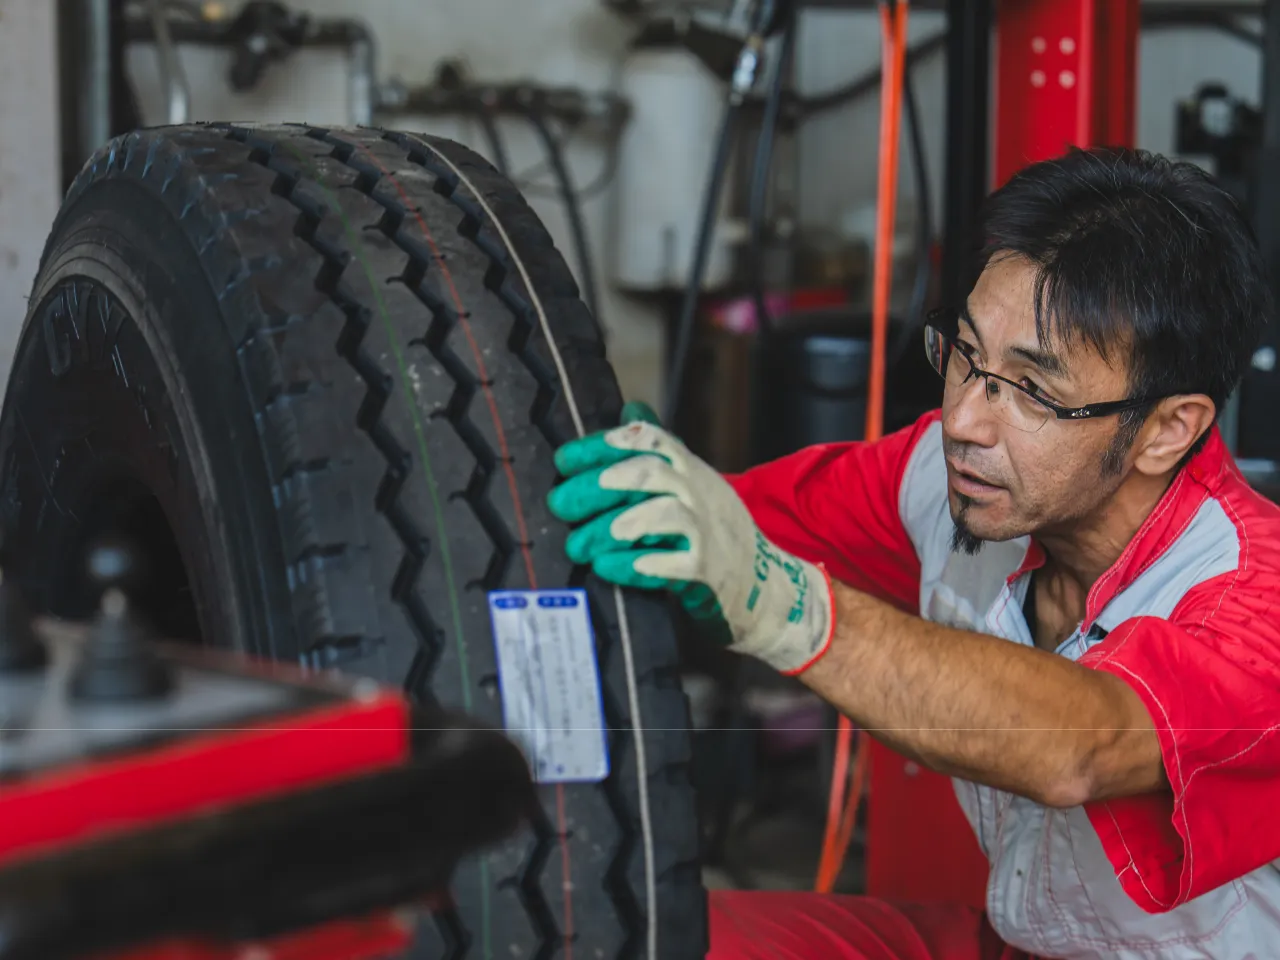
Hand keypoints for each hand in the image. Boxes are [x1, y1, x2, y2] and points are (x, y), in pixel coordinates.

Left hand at [546, 402, 834, 674]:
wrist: (766, 581)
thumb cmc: (716, 530)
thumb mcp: (694, 482)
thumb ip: (660, 454)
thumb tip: (630, 410)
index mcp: (689, 469)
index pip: (649, 441)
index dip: (604, 445)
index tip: (564, 459)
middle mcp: (699, 492)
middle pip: (649, 473)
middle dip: (599, 485)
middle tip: (560, 503)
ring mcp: (707, 530)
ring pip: (662, 515)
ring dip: (616, 526)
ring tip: (580, 543)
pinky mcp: (708, 570)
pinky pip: (673, 563)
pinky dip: (637, 564)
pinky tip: (607, 567)